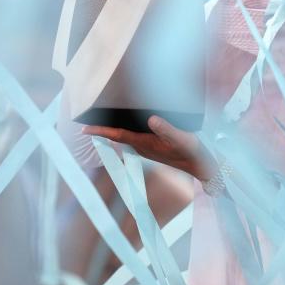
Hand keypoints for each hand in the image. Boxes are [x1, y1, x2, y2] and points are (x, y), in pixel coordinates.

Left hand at [82, 116, 216, 180]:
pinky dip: (125, 130)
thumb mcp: (182, 139)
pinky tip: (129, 124)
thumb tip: (150, 119)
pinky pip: (134, 137)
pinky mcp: (153, 147)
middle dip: (103, 128)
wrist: (200, 166)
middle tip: (89, 118)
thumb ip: (167, 129)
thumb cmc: (191, 152)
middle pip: (117, 136)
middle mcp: (143, 146)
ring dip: (113, 129)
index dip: (101, 131)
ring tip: (104, 119)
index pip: (118, 135)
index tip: (84, 128)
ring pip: (125, 137)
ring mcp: (147, 148)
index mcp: (145, 143)